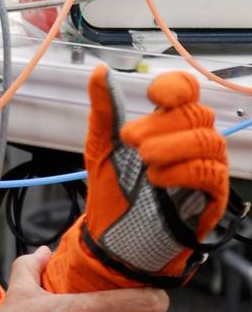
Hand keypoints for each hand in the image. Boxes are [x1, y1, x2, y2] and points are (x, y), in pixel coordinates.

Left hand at [45, 65, 228, 292]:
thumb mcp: (100, 147)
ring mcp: (205, 168)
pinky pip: (210, 174)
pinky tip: (157, 177)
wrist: (112, 239)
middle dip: (162, 123)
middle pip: (196, 115)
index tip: (152, 93)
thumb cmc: (112, 191)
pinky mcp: (212, 197)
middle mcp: (192, 142)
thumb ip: (103, 110)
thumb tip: (99, 71)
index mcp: (169, 124)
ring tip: (143, 158)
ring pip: (208, 141)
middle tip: (130, 139)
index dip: (176, 86)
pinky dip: (183, 171)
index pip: (188, 92)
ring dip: (173, 145)